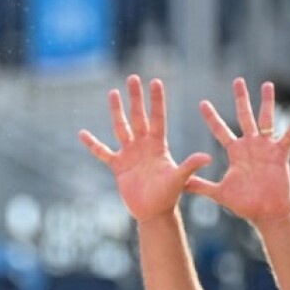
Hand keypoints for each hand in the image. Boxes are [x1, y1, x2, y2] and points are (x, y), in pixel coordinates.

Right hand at [79, 75, 211, 223]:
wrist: (153, 211)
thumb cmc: (169, 195)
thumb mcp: (179, 178)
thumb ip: (190, 165)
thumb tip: (207, 157)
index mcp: (159, 145)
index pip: (157, 117)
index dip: (156, 100)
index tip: (156, 81)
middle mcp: (143, 145)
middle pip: (138, 116)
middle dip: (136, 97)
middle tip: (133, 77)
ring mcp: (129, 154)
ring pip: (121, 127)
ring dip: (116, 111)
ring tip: (113, 92)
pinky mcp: (117, 165)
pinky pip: (102, 152)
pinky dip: (92, 144)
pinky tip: (82, 133)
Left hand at [189, 79, 289, 222]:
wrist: (265, 212)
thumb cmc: (244, 203)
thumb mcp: (218, 193)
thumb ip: (201, 186)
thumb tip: (181, 184)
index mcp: (235, 152)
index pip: (220, 130)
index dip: (212, 117)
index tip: (202, 103)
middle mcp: (250, 145)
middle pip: (244, 116)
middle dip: (240, 99)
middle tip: (237, 81)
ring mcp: (266, 148)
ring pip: (266, 120)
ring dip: (267, 102)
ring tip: (267, 84)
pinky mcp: (280, 154)